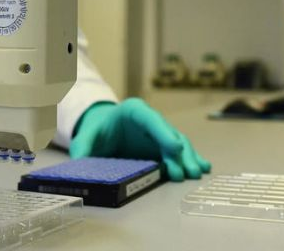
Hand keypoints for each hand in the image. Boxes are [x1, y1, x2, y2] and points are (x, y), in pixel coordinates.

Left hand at [69, 98, 211, 181]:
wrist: (103, 130)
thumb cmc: (97, 130)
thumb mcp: (86, 137)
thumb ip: (83, 148)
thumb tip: (81, 164)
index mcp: (134, 111)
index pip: (151, 119)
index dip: (163, 133)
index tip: (175, 148)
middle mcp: (151, 121)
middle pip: (169, 134)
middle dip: (179, 153)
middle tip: (186, 171)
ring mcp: (160, 134)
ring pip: (179, 144)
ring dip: (188, 158)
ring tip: (196, 173)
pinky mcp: (163, 147)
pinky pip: (180, 152)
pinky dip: (190, 159)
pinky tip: (202, 167)